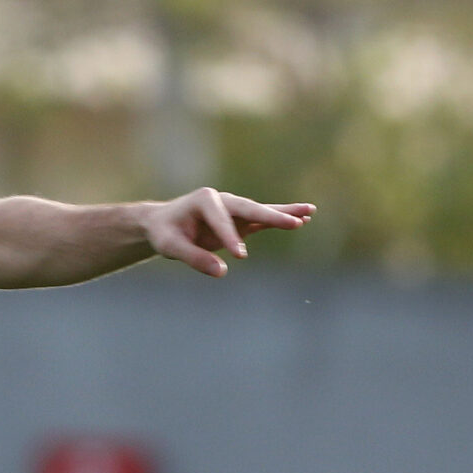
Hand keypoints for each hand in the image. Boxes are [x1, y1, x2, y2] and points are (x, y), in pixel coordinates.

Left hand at [142, 189, 314, 277]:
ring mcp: (233, 209)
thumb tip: (222, 272)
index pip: (221, 221)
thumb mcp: (171, 247)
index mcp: (204, 200)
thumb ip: (194, 258)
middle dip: (271, 216)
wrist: (163, 224)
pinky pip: (262, 220)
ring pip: (261, 212)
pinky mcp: (239, 220)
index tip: (239, 256)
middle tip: (294, 223)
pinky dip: (279, 220)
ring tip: (309, 212)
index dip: (230, 238)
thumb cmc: (164, 233)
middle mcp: (223, 200)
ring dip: (285, 214)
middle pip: (250, 209)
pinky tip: (302, 219)